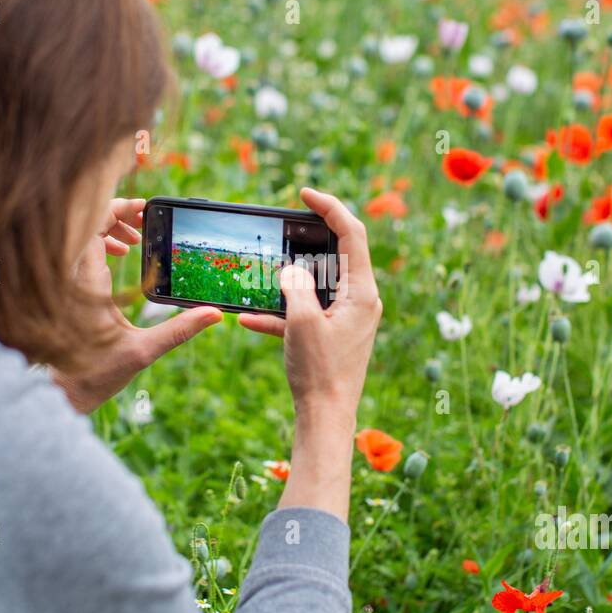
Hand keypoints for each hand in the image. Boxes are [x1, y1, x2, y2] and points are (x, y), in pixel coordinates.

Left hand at [54, 198, 221, 413]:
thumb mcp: (143, 351)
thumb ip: (180, 330)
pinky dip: (99, 246)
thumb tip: (214, 314)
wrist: (59, 392)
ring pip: (81, 237)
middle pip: (86, 225)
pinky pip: (78, 251)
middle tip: (144, 226)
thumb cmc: (94, 374)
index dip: (118, 209)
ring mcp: (64, 281)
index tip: (143, 210)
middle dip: (117, 217)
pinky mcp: (63, 289)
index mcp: (87, 283)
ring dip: (108, 231)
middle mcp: (70, 276)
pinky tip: (121, 258)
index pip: (94, 226)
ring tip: (135, 243)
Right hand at [238, 188, 381, 521]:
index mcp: (362, 292)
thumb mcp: (302, 323)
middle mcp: (360, 301)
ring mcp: (347, 319)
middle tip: (282, 228)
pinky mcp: (332, 336)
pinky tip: (249, 319)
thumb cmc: (320, 372)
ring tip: (264, 271)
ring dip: (288, 278)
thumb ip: (295, 286)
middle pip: (336, 254)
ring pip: (316, 284)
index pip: (352, 234)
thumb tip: (289, 269)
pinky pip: (306, 313)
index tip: (305, 192)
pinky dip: (281, 312)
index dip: (330, 207)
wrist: (326, 420)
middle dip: (306, 241)